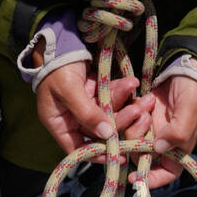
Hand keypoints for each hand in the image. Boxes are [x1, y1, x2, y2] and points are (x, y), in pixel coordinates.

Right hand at [34, 56, 154, 163]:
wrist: (58, 42)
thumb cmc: (57, 68)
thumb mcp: (69, 90)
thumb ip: (87, 112)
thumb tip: (107, 134)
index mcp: (60, 124)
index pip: (79, 149)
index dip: (98, 154)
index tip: (119, 155)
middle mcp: (73, 118)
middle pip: (100, 130)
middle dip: (120, 121)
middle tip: (137, 112)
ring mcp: (86, 105)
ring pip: (110, 112)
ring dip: (126, 104)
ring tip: (139, 95)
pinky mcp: (96, 92)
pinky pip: (112, 96)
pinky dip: (122, 90)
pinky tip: (133, 83)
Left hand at [128, 75, 196, 190]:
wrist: (189, 64)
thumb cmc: (196, 90)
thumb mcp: (190, 110)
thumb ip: (178, 131)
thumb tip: (159, 149)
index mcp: (178, 146)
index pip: (166, 173)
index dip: (151, 180)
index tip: (135, 178)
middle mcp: (162, 140)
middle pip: (140, 153)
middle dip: (137, 138)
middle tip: (144, 116)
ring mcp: (150, 125)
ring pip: (130, 134)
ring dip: (133, 119)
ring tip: (145, 104)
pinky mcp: (141, 110)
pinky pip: (126, 115)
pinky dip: (130, 106)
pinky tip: (142, 96)